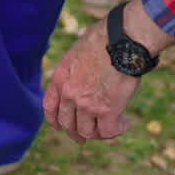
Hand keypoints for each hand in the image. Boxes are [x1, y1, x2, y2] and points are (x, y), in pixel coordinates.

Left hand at [43, 0, 174, 142]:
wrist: (124, 38)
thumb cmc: (107, 38)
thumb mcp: (79, 51)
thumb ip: (76, 69)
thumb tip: (85, 74)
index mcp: (60, 78)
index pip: (50, 107)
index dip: (55, 121)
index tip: (60, 128)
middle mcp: (69, 94)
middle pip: (68, 124)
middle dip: (77, 133)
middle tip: (86, 137)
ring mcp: (87, 104)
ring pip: (88, 131)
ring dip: (99, 132)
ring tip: (113, 125)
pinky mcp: (107, 111)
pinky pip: (108, 131)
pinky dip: (117, 130)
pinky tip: (125, 123)